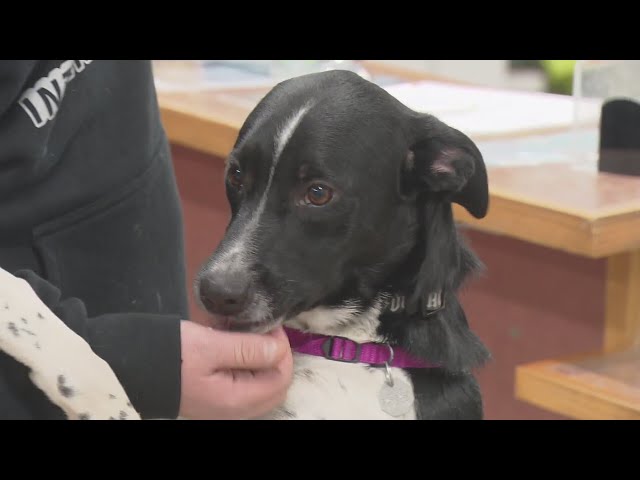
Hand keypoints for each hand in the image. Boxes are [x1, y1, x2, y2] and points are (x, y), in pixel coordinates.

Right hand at [178, 320, 292, 419]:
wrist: (126, 366)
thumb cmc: (168, 354)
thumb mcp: (209, 345)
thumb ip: (247, 349)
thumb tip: (279, 349)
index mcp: (236, 400)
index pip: (281, 378)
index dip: (281, 350)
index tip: (267, 325)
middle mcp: (233, 410)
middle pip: (274, 385)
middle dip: (274, 356)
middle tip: (260, 329)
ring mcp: (222, 407)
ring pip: (259, 384)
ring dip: (260, 359)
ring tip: (245, 334)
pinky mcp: (213, 398)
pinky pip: (242, 384)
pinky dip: (245, 365)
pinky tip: (232, 345)